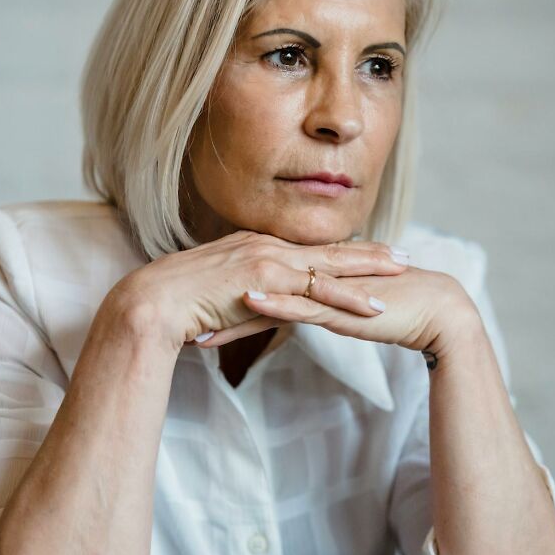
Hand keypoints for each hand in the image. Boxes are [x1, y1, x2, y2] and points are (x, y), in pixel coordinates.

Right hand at [105, 229, 411, 352]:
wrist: (151, 302)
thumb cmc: (176, 302)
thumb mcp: (217, 293)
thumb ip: (243, 295)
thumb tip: (259, 306)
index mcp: (255, 248)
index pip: (308, 250)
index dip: (342, 252)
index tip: (370, 254)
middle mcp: (265, 247)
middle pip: (328, 250)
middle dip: (369, 254)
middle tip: (404, 255)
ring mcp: (266, 261)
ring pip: (329, 266)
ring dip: (369, 272)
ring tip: (402, 276)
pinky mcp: (265, 281)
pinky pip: (315, 291)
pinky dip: (347, 298)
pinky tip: (373, 307)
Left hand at [191, 250, 477, 358]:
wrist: (437, 310)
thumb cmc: (396, 311)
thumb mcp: (347, 312)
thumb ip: (323, 308)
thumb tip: (301, 316)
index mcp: (314, 277)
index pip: (262, 286)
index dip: (226, 300)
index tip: (194, 314)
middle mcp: (315, 276)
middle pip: (255, 287)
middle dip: (216, 306)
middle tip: (180, 319)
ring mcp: (327, 288)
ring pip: (271, 295)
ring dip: (233, 311)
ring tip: (196, 328)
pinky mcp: (342, 304)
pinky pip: (301, 304)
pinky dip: (273, 303)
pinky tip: (247, 302)